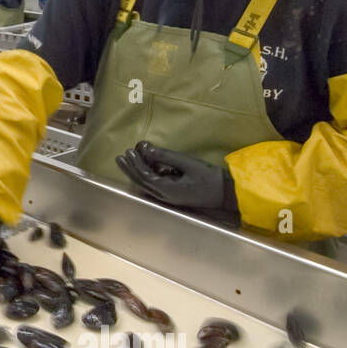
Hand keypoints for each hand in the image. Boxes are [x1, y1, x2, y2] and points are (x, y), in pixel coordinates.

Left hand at [115, 141, 236, 210]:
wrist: (227, 193)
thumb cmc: (210, 178)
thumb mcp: (188, 164)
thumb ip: (167, 157)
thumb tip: (147, 149)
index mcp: (167, 190)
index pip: (145, 176)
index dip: (135, 164)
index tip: (128, 151)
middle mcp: (165, 197)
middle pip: (141, 183)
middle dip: (130, 169)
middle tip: (120, 157)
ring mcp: (169, 198)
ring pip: (146, 185)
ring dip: (136, 173)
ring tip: (127, 160)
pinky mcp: (174, 196)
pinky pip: (155, 186)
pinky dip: (147, 176)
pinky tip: (144, 166)